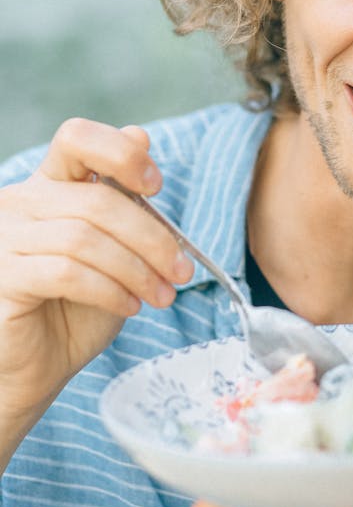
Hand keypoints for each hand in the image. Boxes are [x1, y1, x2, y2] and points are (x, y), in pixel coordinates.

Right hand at [0, 117, 193, 424]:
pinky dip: (109, 289)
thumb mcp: (115, 251)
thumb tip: (140, 135)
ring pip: (85, 237)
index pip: (76, 138)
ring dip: (137, 269)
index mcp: (48, 186)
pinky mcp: (2, 277)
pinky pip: (66, 271)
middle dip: (151, 237)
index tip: (156, 188)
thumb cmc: (74, 309)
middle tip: (181, 270)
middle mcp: (20, 203)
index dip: (120, 154)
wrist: (35, 370)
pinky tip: (129, 307)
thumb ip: (125, 202)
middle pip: (98, 198)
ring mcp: (4, 239)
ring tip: (161, 295)